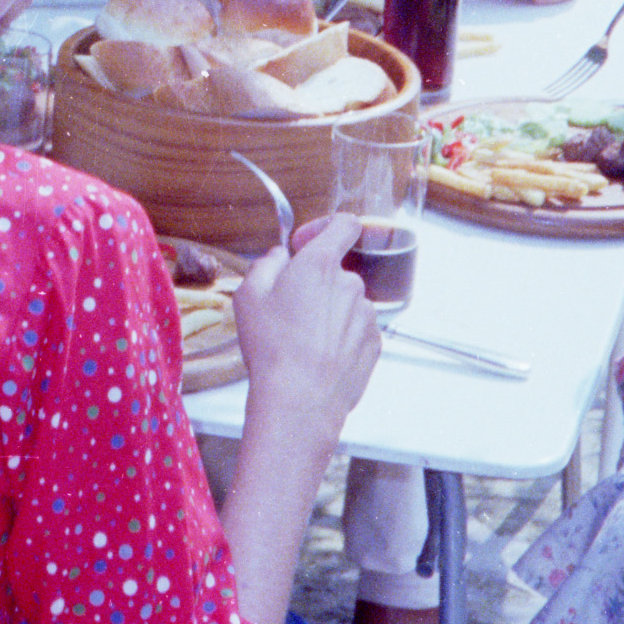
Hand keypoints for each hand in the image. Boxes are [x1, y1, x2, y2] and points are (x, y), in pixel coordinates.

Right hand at [236, 212, 382, 427]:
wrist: (299, 400)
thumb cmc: (272, 347)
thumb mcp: (248, 295)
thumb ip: (266, 263)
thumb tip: (280, 258)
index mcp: (321, 264)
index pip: (344, 224)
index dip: (324, 228)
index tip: (305, 245)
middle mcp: (350, 283)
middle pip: (337, 271)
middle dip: (316, 284)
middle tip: (289, 310)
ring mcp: (366, 314)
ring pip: (346, 303)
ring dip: (329, 312)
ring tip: (303, 341)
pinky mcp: (374, 343)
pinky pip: (356, 330)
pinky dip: (341, 337)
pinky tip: (319, 356)